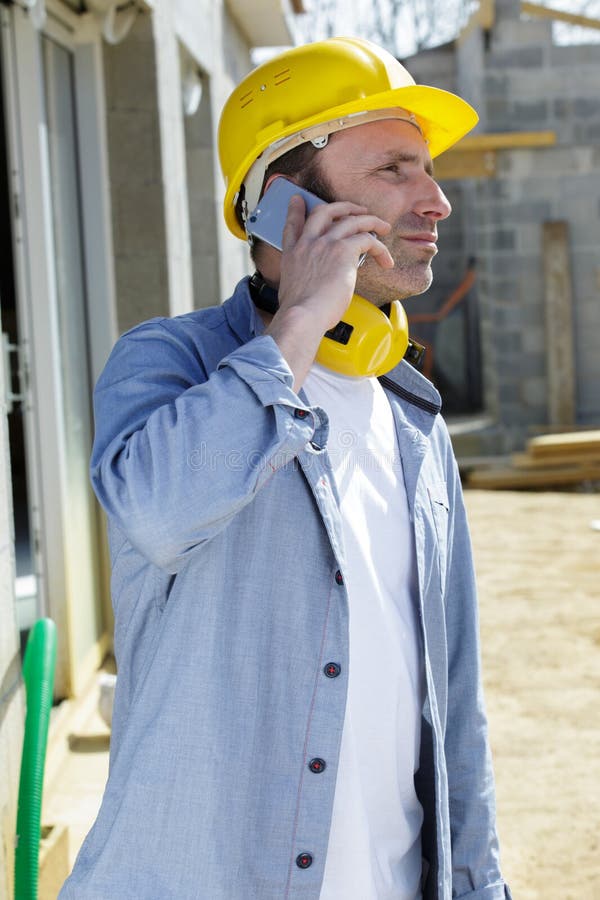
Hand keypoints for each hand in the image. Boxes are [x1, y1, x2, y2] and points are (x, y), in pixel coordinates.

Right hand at [277, 194, 393, 331]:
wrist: (302, 316)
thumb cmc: (301, 313)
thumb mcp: (291, 290)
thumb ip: (304, 280)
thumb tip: (317, 287)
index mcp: (292, 254)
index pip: (292, 225)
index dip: (295, 210)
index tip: (298, 200)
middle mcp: (307, 244)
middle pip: (324, 212)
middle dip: (343, 206)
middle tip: (357, 209)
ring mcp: (325, 244)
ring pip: (351, 220)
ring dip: (370, 221)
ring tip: (383, 227)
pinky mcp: (343, 251)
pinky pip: (367, 239)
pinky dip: (380, 248)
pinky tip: (386, 259)